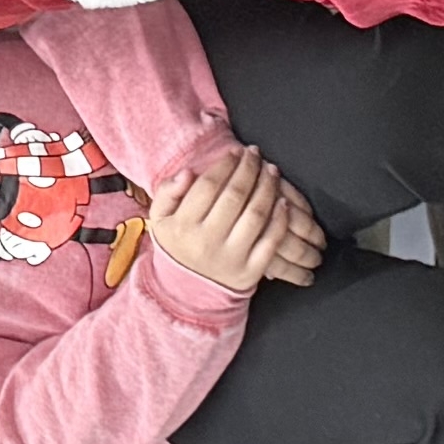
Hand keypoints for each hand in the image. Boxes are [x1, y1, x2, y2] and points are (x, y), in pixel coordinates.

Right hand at [147, 147, 320, 290]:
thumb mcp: (161, 220)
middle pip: (235, 195)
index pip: (208, 185)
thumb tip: (187, 173)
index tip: (235, 152)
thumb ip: (167, 192)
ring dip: (268, 188)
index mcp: (183, 226)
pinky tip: (283, 201)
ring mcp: (231, 258)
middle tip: (256, 155)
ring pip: (256, 214)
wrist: (187, 292)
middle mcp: (207, 242)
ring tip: (271, 172)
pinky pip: (271, 241)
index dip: (225, 164)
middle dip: (249, 169)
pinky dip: (280, 219)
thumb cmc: (178, 247)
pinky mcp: (250, 272)